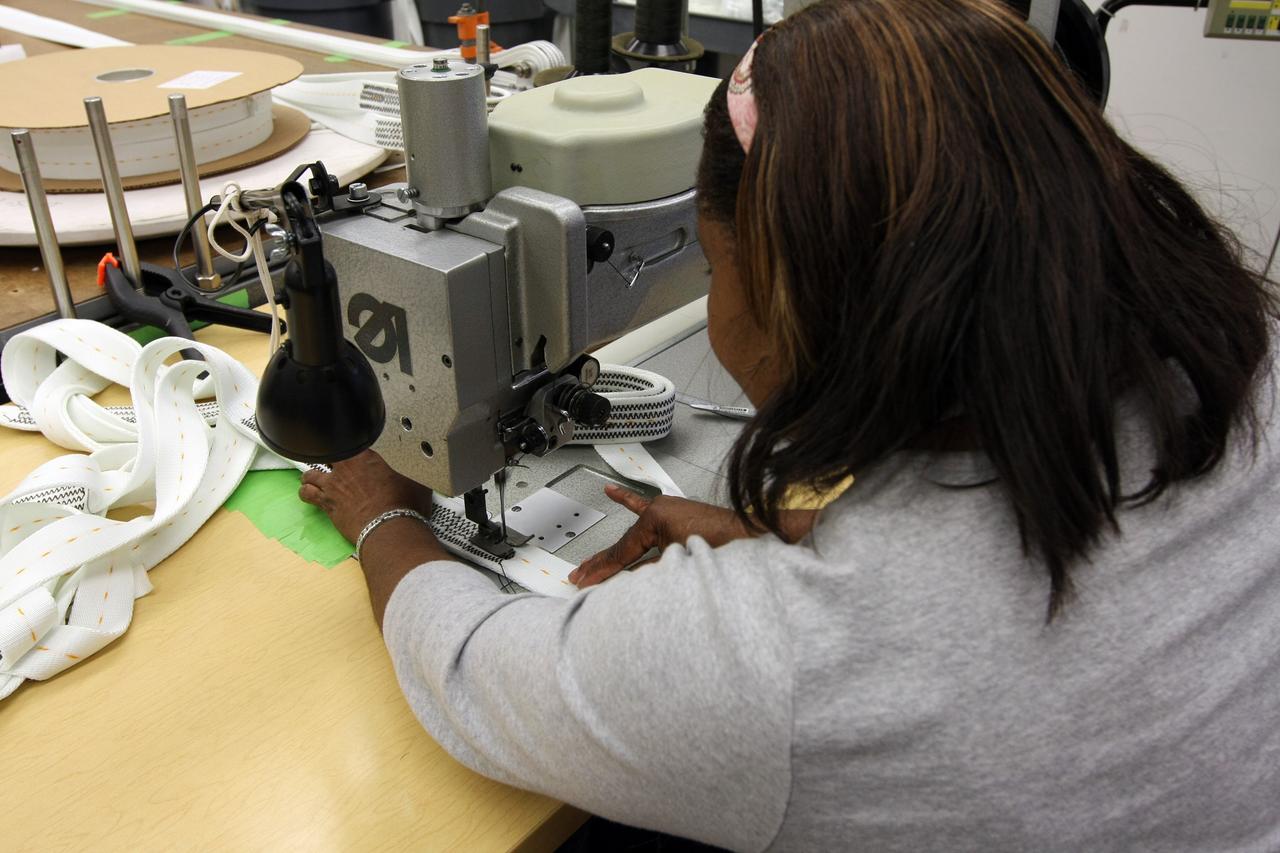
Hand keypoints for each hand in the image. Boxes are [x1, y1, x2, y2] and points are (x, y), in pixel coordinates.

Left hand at [299, 450, 433, 542]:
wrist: (390, 527)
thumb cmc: (403, 504)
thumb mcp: (415, 482)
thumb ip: (412, 474)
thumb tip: (423, 473)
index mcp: (366, 456)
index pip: (351, 443)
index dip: (351, 445)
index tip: (353, 447)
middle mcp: (345, 467)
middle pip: (327, 455)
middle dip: (328, 458)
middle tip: (333, 463)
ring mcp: (333, 485)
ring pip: (310, 474)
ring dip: (311, 476)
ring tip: (315, 478)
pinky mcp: (327, 504)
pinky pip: (307, 494)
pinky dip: (306, 493)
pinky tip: (309, 494)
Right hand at [568, 484, 749, 587]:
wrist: (752, 539)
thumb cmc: (724, 547)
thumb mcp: (679, 563)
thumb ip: (649, 572)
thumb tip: (624, 582)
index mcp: (655, 518)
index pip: (622, 551)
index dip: (602, 570)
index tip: (585, 582)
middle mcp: (658, 510)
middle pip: (624, 544)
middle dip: (601, 563)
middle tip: (580, 577)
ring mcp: (666, 510)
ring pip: (633, 536)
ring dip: (613, 551)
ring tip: (589, 562)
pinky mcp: (675, 514)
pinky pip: (645, 508)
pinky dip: (627, 501)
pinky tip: (613, 492)